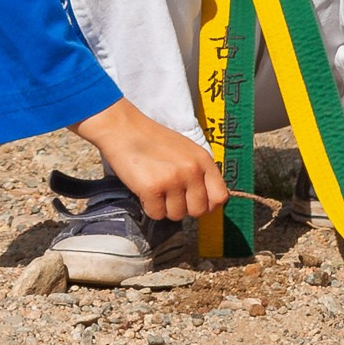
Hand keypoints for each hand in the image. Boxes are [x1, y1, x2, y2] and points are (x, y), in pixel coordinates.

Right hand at [72, 98, 227, 221]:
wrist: (123, 129)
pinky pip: (156, 214)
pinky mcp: (152, 188)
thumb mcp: (185, 150)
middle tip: (169, 194)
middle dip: (183, 208)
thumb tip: (207, 202)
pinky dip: (148, 206)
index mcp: (203, 159)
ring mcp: (172, 180)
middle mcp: (191, 170)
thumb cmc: (152, 140)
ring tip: (155, 188)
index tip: (194, 201)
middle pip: (198, 211)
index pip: (220, 197)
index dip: (207, 204)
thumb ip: (199, 172)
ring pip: (176, 215)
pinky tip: (144, 190)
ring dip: (164, 207)